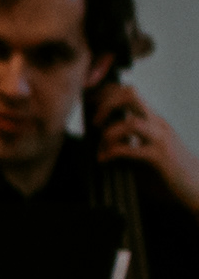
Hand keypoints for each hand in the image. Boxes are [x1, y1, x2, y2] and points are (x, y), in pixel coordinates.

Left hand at [95, 82, 198, 213]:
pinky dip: (112, 153)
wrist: (195, 185)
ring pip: (130, 122)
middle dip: (106, 105)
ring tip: (102, 146)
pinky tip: (105, 160)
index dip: (107, 94)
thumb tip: (98, 140)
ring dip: (108, 134)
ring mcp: (160, 139)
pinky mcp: (159, 158)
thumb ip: (128, 139)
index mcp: (153, 119)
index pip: (129, 92)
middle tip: (96, 123)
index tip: (91, 107)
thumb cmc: (168, 169)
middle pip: (131, 95)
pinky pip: (130, 150)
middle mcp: (157, 124)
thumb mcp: (146, 147)